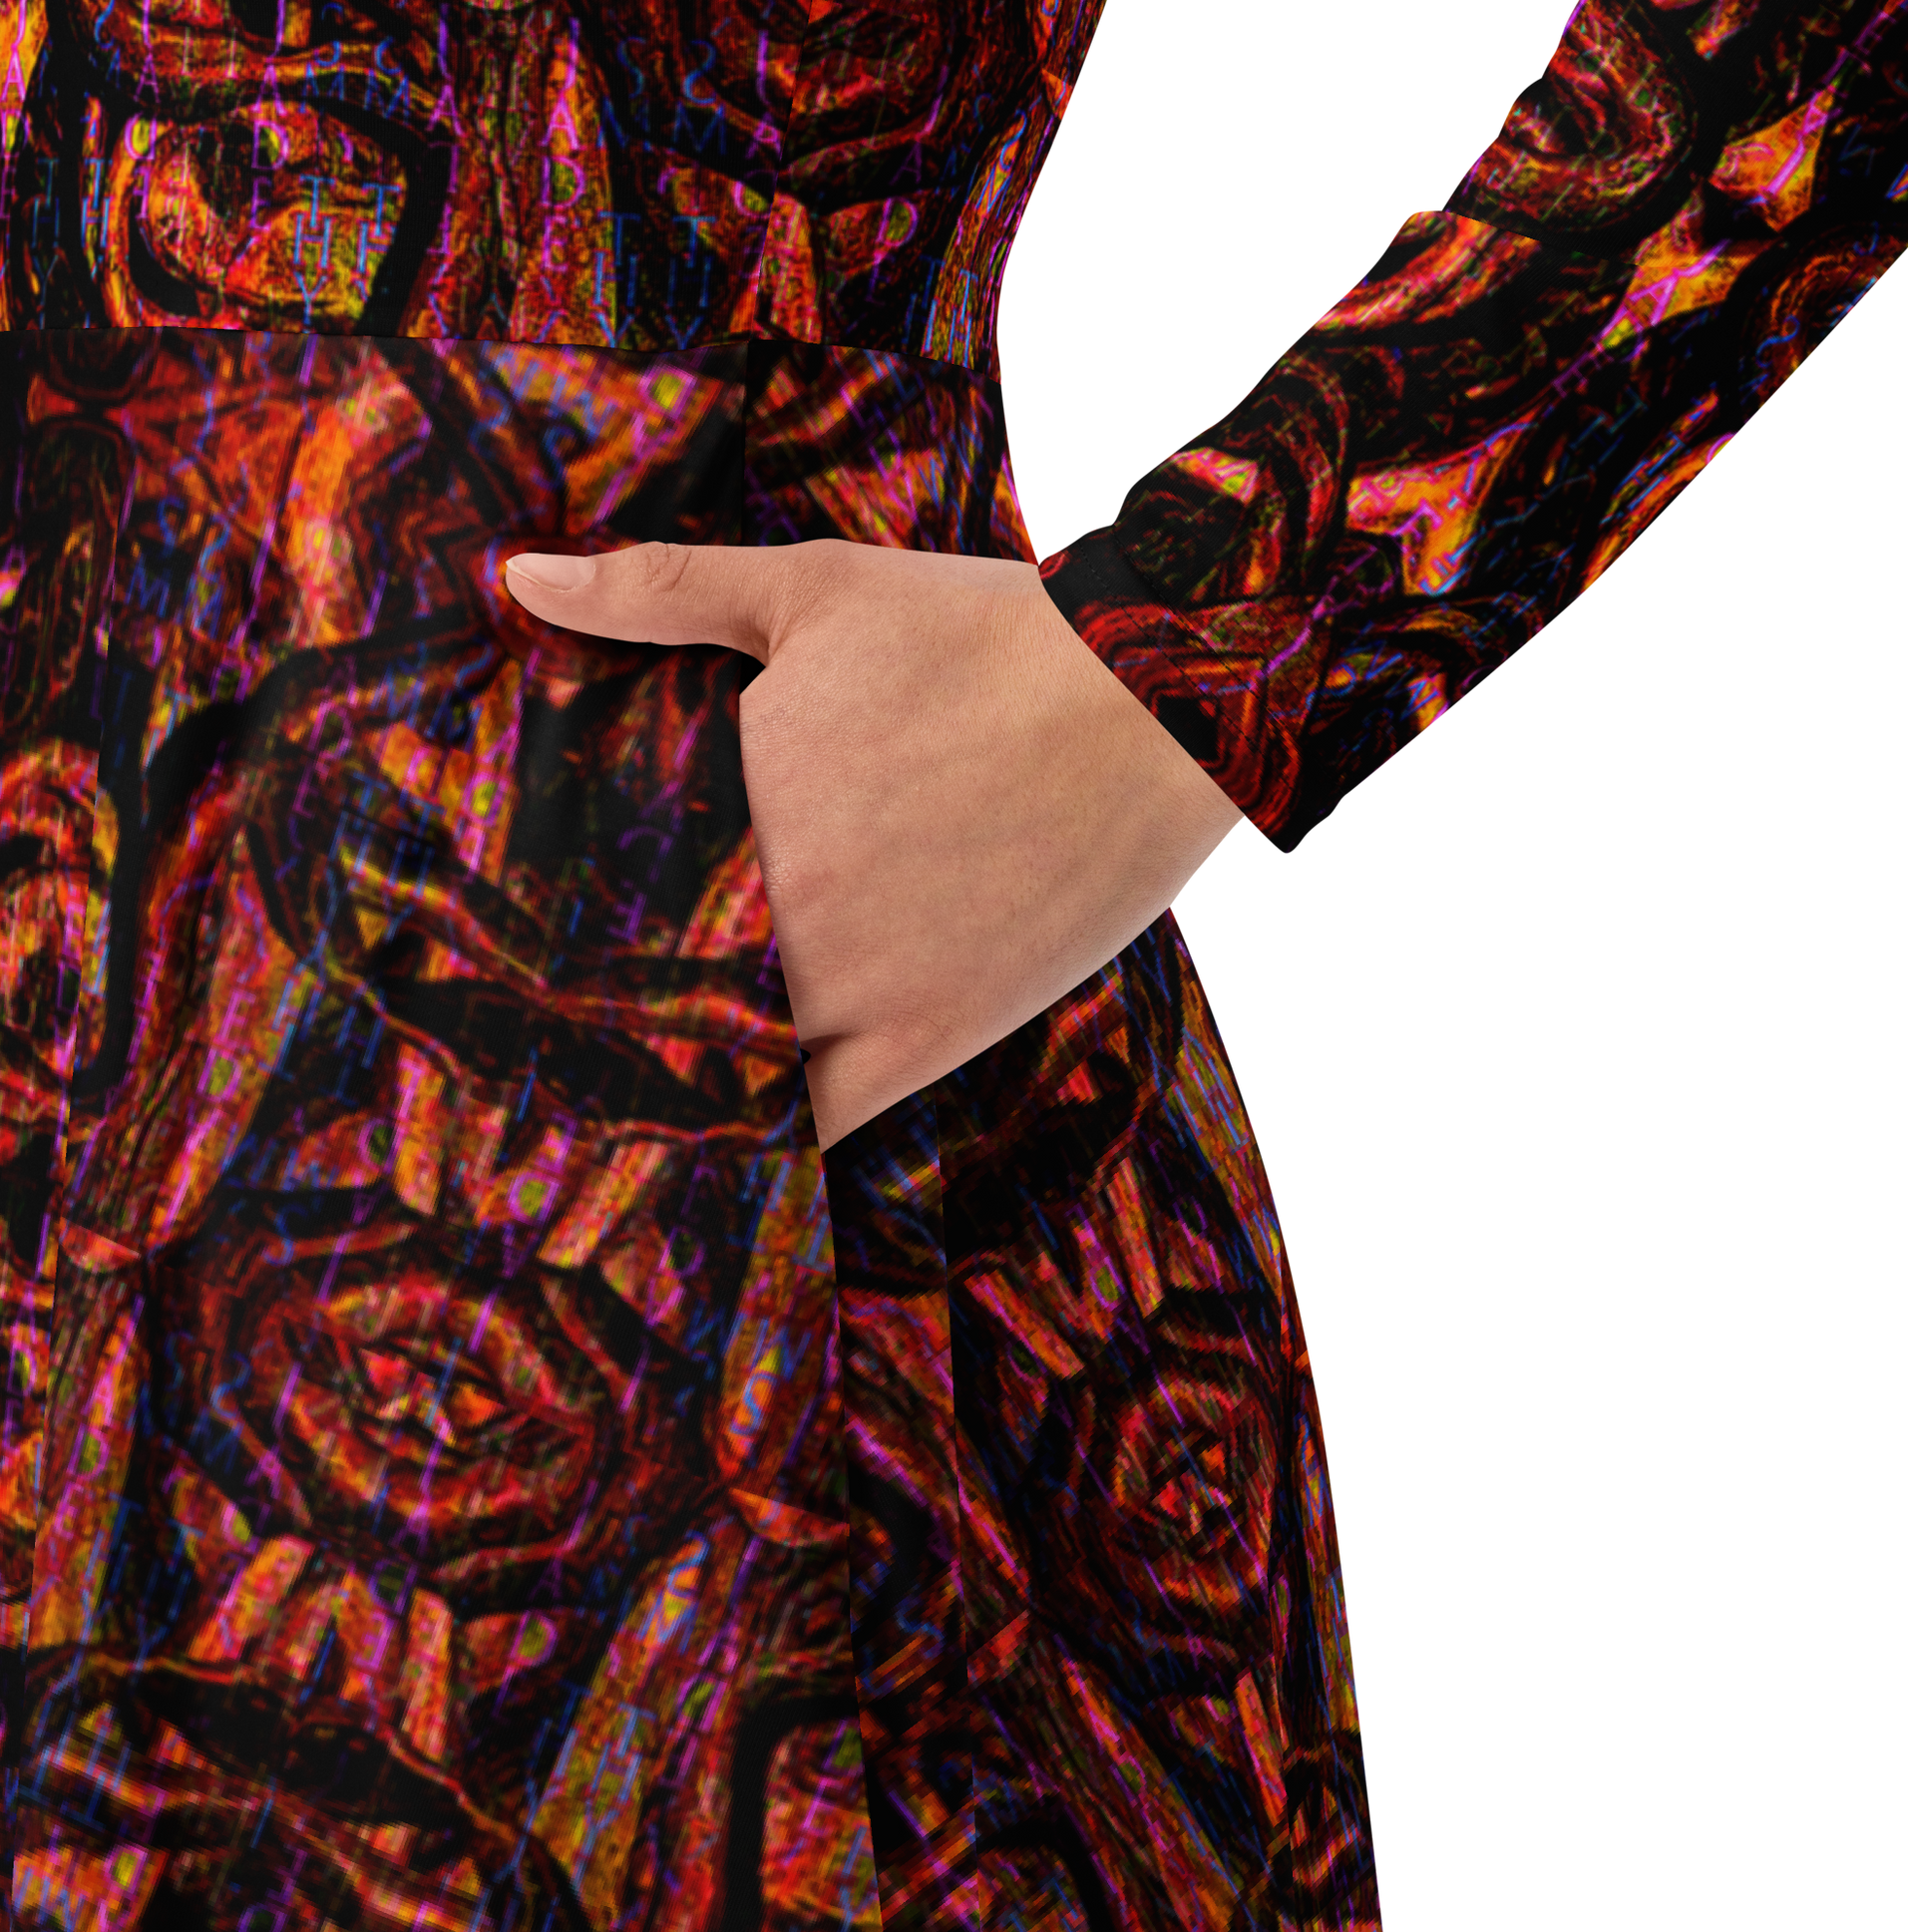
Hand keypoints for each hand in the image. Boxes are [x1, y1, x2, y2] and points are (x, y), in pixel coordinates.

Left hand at [503, 539, 1243, 1148]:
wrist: (1151, 698)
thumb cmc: (985, 635)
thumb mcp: (814, 589)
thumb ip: (662, 591)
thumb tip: (520, 579)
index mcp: (730, 812)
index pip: (597, 909)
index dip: (555, 944)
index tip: (528, 959)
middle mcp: (776, 917)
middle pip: (652, 1002)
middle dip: (616, 1016)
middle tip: (577, 1035)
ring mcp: (854, 990)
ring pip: (728, 1073)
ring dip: (692, 1078)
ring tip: (654, 1092)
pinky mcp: (933, 1036)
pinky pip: (826, 1122)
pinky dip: (780, 1136)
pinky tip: (749, 1141)